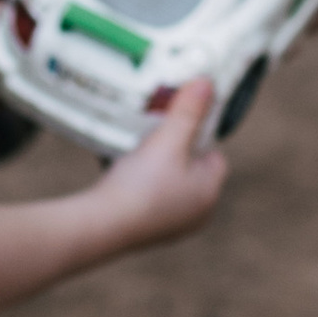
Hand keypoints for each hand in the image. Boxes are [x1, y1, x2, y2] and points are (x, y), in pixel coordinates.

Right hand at [96, 80, 228, 247]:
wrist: (102, 226)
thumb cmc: (141, 184)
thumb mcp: (167, 139)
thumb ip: (188, 111)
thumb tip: (207, 83)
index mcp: (209, 193)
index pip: (215, 156)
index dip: (198, 136)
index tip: (176, 124)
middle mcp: (197, 214)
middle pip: (192, 171)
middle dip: (174, 152)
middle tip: (154, 136)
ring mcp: (172, 227)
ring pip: (170, 186)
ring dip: (155, 170)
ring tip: (135, 154)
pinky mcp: (148, 233)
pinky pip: (150, 201)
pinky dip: (140, 187)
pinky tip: (121, 177)